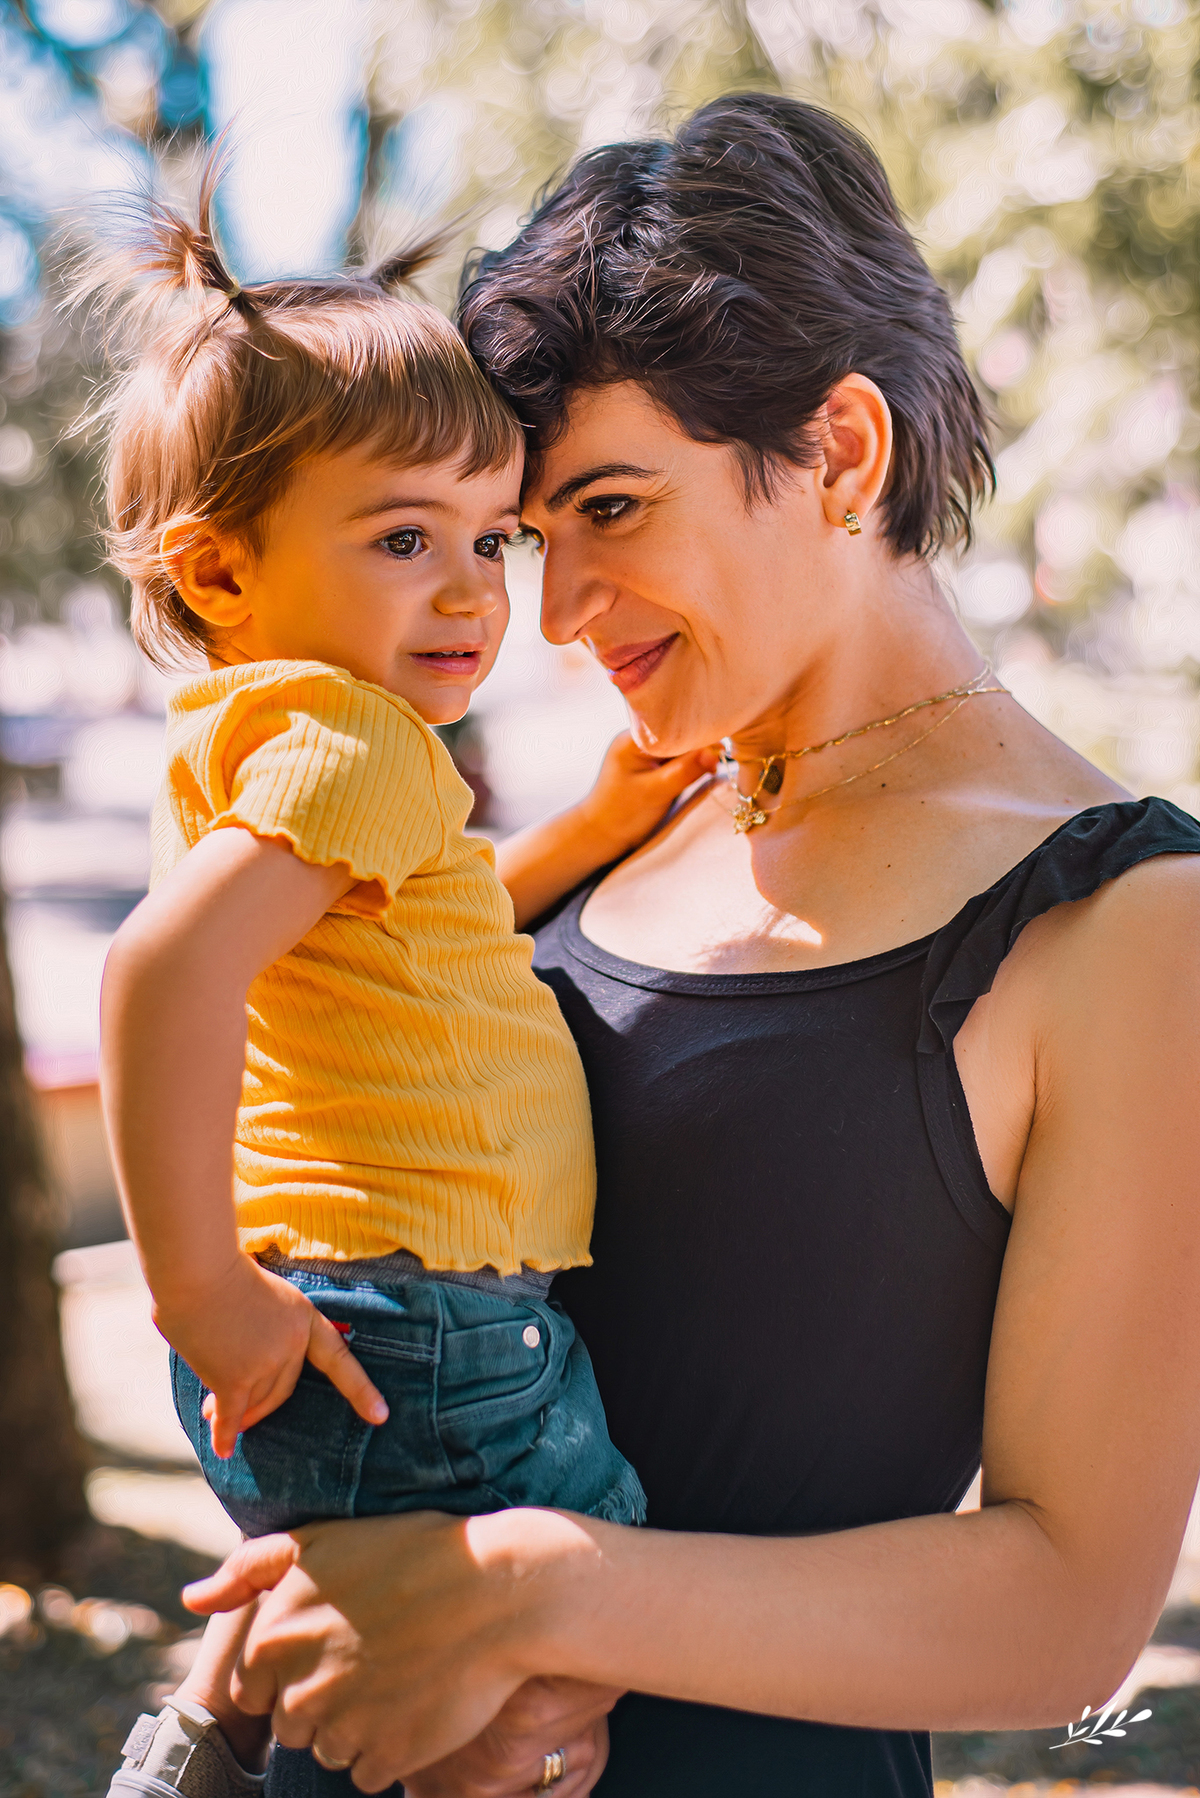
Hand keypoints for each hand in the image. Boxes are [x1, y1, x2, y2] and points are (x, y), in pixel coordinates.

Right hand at [155, 1254, 387, 1457]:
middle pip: (282, 1387)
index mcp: (304, 1318)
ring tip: (208, 1413)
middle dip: (260, 1406)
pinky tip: (224, 1449)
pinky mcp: (235, 1379)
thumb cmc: (220, 1272)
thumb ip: (263, 1324)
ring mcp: (266, 1363)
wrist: (199, 1270)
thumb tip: (236, 1356)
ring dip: (235, 1414)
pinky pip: (231, 1415)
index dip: (360, 1390)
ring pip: (254, 1400)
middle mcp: (292, 1344)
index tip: (381, 1416)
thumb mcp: (262, 1290)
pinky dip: (225, 1433)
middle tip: (239, 1416)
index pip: (339, 1358)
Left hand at [182, 1509, 602, 1790]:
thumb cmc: (412, 1554)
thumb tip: (191, 1599)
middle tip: (377, 1651)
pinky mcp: (384, 1757)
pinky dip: (391, 1747)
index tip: (340, 1638)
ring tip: (401, 1671)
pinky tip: (418, 1701)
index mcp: (271, 1636)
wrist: (499, 1590)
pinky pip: (369, 1770)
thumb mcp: (322, 1541)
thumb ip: (248, 1570)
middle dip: (326, 1697)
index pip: (255, 1685)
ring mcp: (340, 1727)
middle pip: (292, 1721)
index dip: (296, 1665)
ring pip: (329, 1749)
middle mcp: (296, 1688)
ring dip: (358, 1723)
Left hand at [577, 732, 718, 862]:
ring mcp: (645, 753)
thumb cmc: (622, 815)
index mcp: (632, 739)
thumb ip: (685, 771)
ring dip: (697, 755)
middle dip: (700, 744)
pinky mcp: (652, 765)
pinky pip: (677, 758)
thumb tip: (716, 751)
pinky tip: (704, 770)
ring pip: (679, 746)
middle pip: (677, 734)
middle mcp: (639, 740)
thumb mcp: (656, 792)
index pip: (673, 727)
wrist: (601, 835)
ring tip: (714, 766)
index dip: (698, 734)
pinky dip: (690, 764)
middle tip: (722, 758)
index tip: (721, 746)